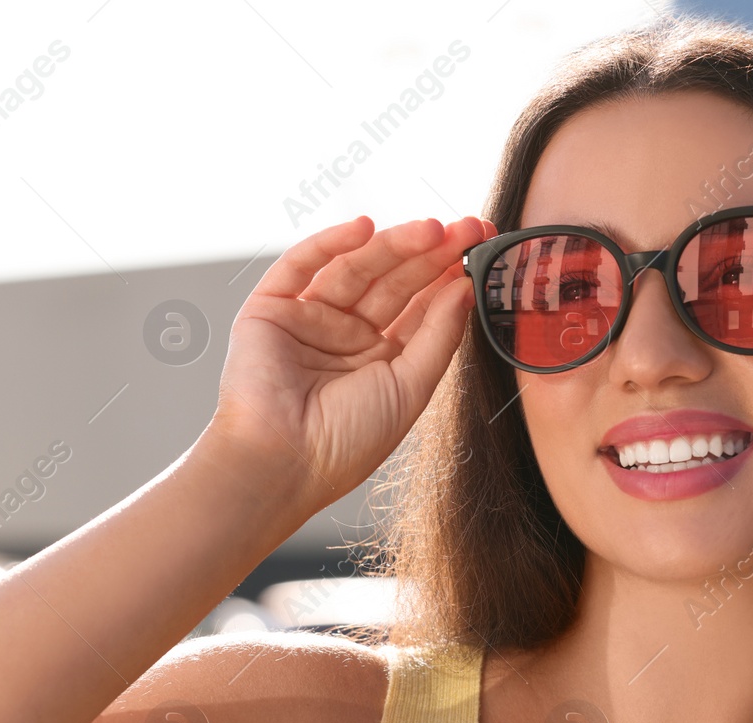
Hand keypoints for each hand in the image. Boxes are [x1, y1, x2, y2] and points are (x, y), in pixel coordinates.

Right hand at [208, 214, 492, 511]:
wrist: (281, 464)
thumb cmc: (345, 444)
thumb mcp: (410, 387)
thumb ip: (438, 335)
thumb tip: (465, 288)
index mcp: (380, 361)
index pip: (420, 306)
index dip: (450, 275)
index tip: (483, 246)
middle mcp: (345, 337)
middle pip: (393, 282)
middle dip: (430, 253)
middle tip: (467, 228)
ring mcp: (308, 320)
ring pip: (355, 268)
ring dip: (393, 245)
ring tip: (430, 229)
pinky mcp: (269, 310)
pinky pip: (300, 266)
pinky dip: (330, 243)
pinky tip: (364, 228)